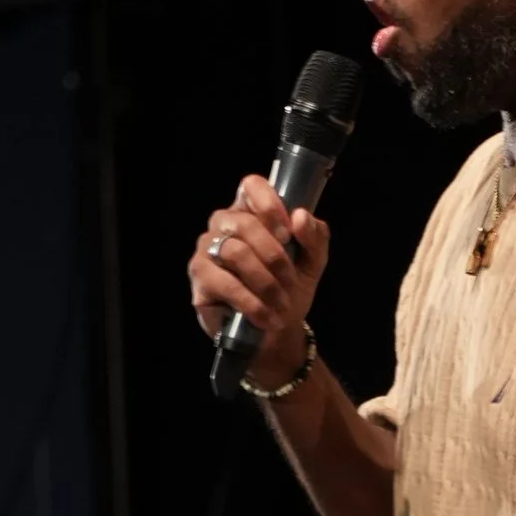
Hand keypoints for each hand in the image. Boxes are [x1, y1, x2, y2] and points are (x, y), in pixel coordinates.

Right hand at [190, 176, 327, 386]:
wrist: (276, 330)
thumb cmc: (289, 288)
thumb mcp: (313, 262)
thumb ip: (315, 236)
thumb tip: (300, 216)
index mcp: (250, 211)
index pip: (251, 186)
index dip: (269, 204)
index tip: (287, 233)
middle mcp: (223, 224)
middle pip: (245, 223)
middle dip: (275, 256)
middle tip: (290, 281)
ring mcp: (207, 249)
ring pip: (234, 251)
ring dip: (265, 282)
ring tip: (280, 303)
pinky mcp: (200, 278)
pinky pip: (225, 283)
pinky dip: (251, 302)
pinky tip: (265, 316)